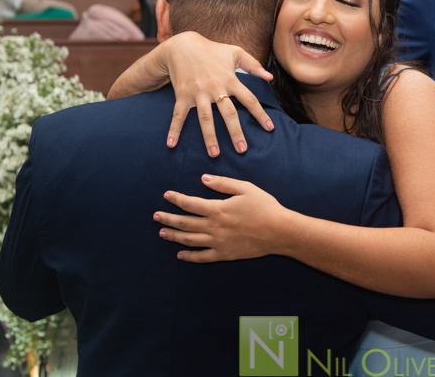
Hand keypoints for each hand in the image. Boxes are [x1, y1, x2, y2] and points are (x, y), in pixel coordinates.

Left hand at [154, 175, 284, 262]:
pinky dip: (190, 256)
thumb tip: (204, 178)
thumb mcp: (245, 188)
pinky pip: (202, 257)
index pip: (190, 204)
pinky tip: (180, 255)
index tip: (166, 196)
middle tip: (156, 216)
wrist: (279, 231)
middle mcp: (214, 227)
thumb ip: (223, 183)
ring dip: (174, 236)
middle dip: (168, 219)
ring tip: (162, 233)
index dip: (177, 199)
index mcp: (217, 209)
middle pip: (185, 223)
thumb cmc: (264, 207)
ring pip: (190, 240)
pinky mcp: (224, 254)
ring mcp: (218, 242)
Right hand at [155, 31, 273, 153]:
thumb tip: (270, 77)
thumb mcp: (235, 52)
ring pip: (205, 118)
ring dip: (209, 137)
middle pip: (228, 113)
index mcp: (230, 79)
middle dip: (235, 132)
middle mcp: (215, 88)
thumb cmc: (212, 50)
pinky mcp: (182, 95)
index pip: (249, 99)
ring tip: (214, 154)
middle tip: (242, 150)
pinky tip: (171, 144)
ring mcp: (198, 93)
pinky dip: (174, 129)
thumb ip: (254, 65)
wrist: (183, 45)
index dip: (260, 114)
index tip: (269, 129)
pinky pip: (178, 115)